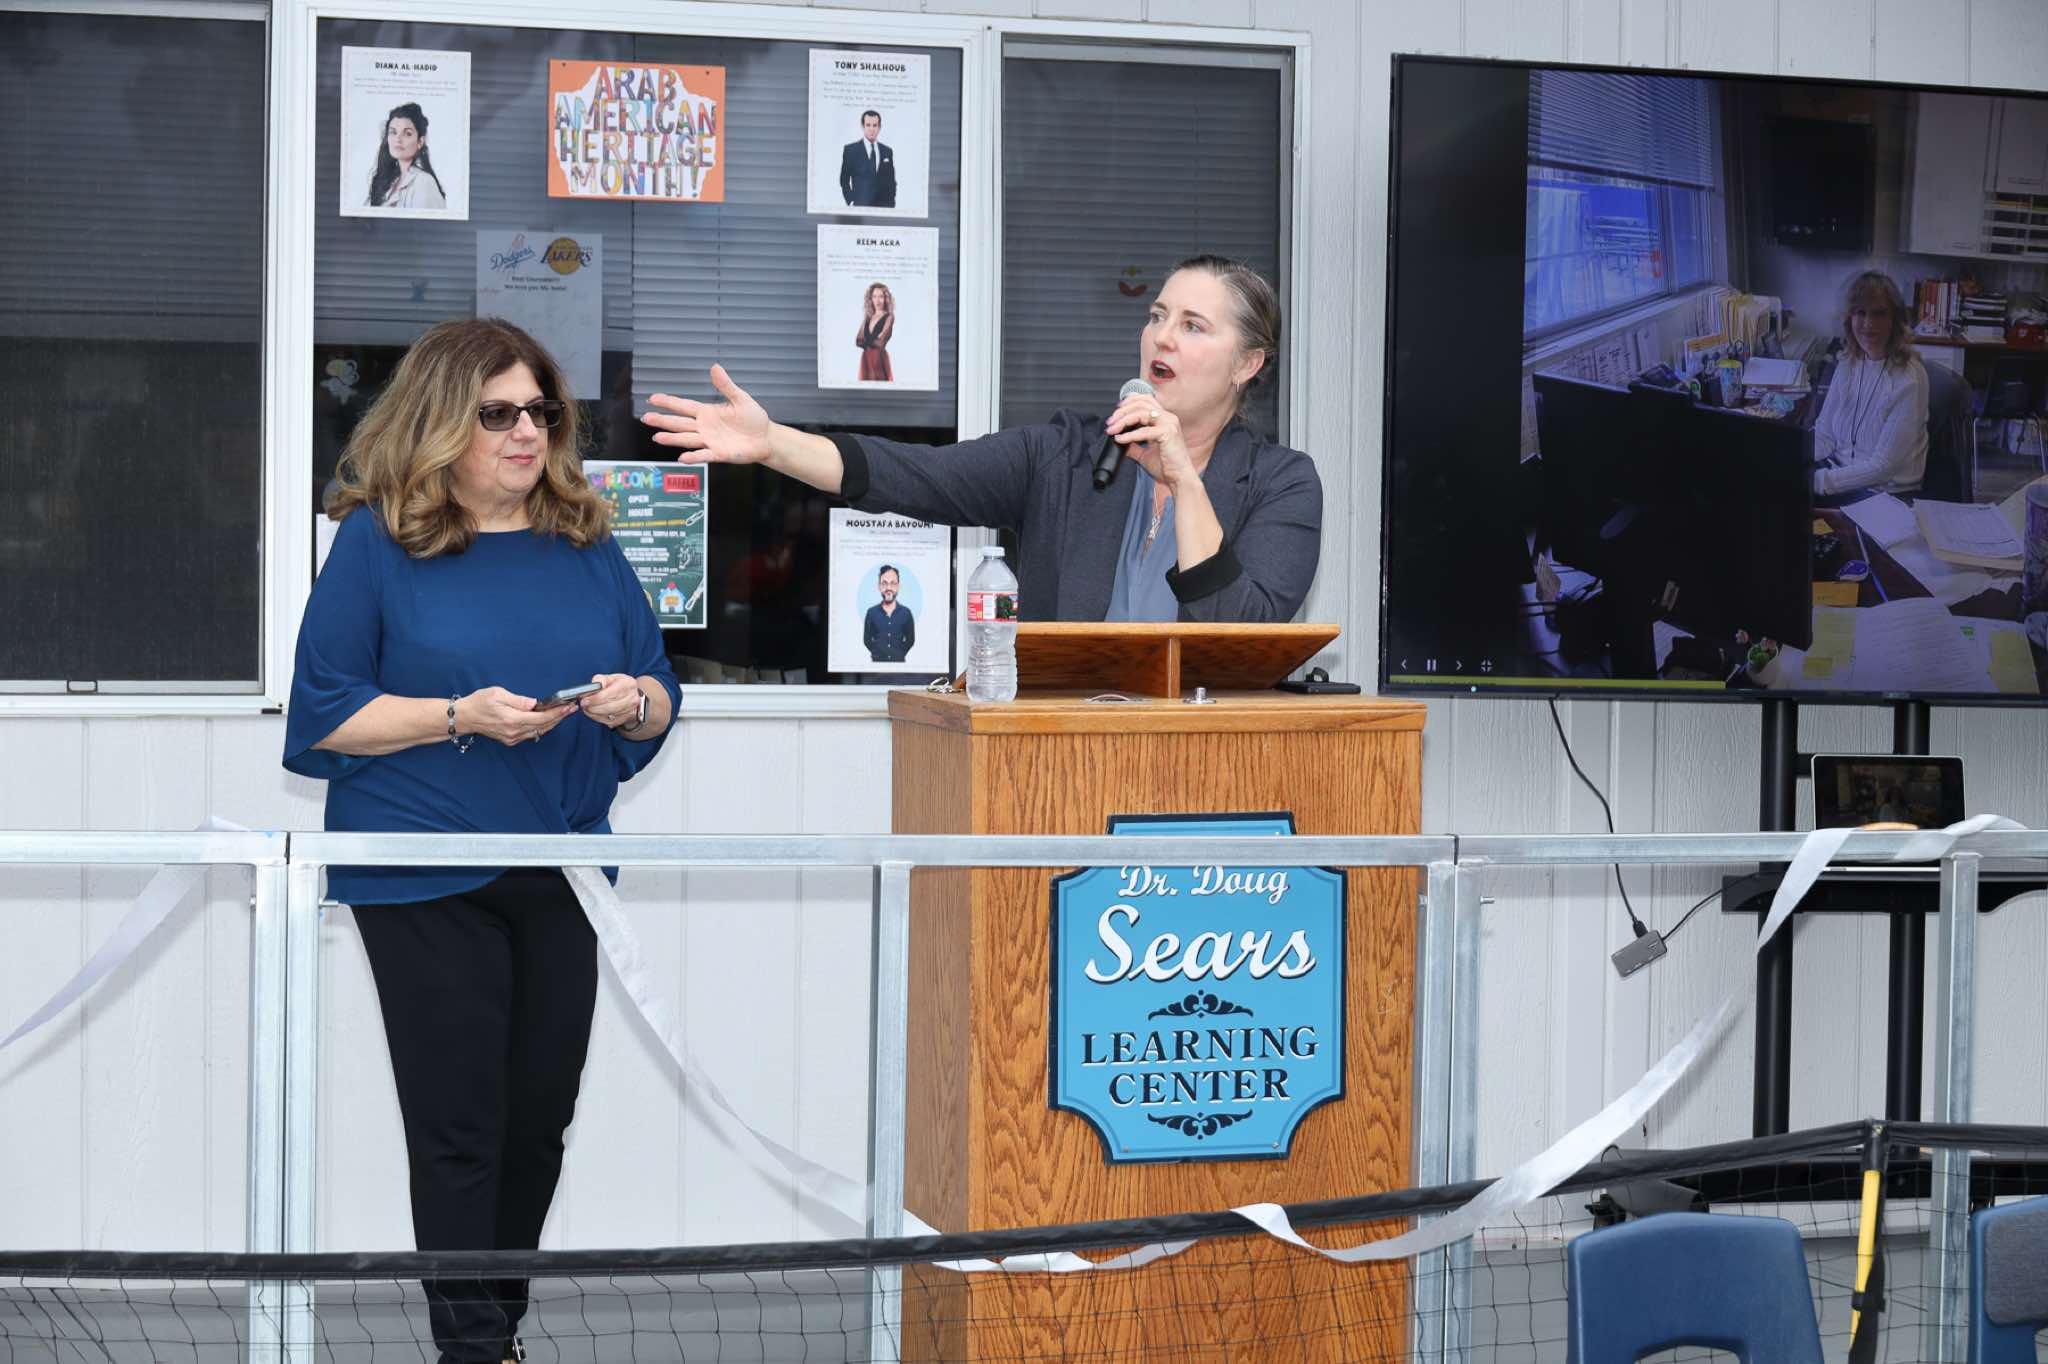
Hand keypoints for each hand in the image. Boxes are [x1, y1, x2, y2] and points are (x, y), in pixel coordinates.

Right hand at [456, 687, 570, 746]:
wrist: (464, 717)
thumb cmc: (478, 702)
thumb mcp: (497, 694)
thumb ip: (518, 700)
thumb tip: (534, 703)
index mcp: (511, 719)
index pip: (541, 718)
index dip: (557, 713)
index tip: (568, 707)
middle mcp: (514, 732)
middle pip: (543, 726)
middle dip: (559, 717)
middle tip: (572, 708)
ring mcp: (512, 737)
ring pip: (539, 731)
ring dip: (552, 722)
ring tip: (564, 712)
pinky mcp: (510, 739)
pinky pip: (531, 734)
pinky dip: (541, 726)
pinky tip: (548, 718)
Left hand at [579, 673, 645, 729]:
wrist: (630, 695)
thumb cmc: (618, 685)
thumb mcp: (610, 677)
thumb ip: (600, 679)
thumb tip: (592, 687)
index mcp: (628, 684)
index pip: (611, 693)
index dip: (596, 698)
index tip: (584, 700)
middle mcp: (632, 698)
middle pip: (611, 707)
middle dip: (594, 707)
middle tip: (583, 705)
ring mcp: (631, 710)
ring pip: (609, 715)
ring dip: (595, 713)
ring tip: (587, 708)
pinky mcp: (626, 719)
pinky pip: (610, 721)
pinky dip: (599, 718)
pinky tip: (594, 713)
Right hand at [641, 365, 773, 462]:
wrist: (766, 438)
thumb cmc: (753, 418)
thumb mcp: (740, 398)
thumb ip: (726, 385)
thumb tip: (715, 367)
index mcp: (707, 412)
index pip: (684, 406)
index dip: (669, 402)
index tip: (652, 398)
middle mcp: (704, 427)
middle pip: (679, 423)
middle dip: (663, 420)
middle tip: (646, 418)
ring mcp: (710, 441)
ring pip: (687, 439)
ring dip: (672, 439)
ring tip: (657, 437)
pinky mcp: (718, 453)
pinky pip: (703, 454)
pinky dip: (693, 456)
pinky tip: (682, 457)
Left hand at [1106, 395, 1197, 488]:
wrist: (1179, 479)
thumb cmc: (1168, 467)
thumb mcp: (1145, 454)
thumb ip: (1134, 446)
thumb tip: (1120, 441)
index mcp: (1164, 419)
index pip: (1146, 400)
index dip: (1129, 402)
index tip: (1116, 413)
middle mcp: (1168, 418)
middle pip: (1141, 403)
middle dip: (1122, 411)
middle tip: (1110, 422)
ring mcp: (1169, 424)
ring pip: (1141, 413)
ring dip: (1123, 420)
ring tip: (1113, 429)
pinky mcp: (1167, 433)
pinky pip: (1144, 431)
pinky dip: (1129, 435)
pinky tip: (1120, 439)